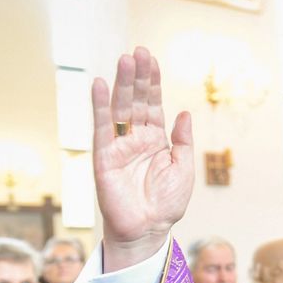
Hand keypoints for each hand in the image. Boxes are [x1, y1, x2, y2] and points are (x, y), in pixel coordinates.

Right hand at [91, 46, 194, 271]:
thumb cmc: (167, 204)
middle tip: (138, 51)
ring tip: (124, 60)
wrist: (149, 230)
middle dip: (137, 76)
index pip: (153, 104)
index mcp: (155, 139)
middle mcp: (136, 138)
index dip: (152, 81)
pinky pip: (101, 128)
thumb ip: (182, 140)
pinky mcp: (104, 157)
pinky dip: (99, 106)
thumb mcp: (183, 169)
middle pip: (135, 100)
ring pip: (119, 109)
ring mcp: (119, 146)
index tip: (151, 58)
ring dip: (120, 84)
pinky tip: (98, 84)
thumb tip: (184, 112)